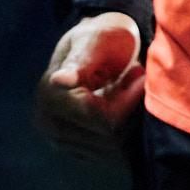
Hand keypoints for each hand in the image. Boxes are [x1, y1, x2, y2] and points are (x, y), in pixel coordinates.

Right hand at [32, 12, 144, 161]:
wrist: (96, 47)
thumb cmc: (99, 36)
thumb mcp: (95, 39)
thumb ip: (82, 60)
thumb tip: (60, 80)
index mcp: (49, 96)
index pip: (98, 117)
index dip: (126, 99)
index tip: (141, 74)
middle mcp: (49, 124)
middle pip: (107, 137)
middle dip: (130, 109)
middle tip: (138, 78)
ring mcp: (61, 142)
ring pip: (114, 148)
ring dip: (130, 119)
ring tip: (130, 88)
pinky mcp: (77, 151)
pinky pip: (113, 153)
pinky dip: (125, 131)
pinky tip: (124, 105)